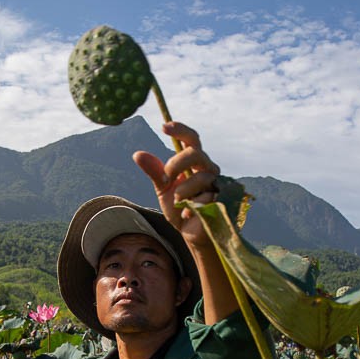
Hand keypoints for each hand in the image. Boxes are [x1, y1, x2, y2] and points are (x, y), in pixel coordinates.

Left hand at [133, 122, 219, 250]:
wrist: (189, 231)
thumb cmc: (178, 207)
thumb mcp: (162, 188)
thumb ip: (154, 171)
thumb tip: (138, 154)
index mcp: (194, 161)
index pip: (191, 139)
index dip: (180, 130)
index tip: (164, 127)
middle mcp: (208, 168)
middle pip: (195, 153)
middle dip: (176, 165)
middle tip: (166, 179)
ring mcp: (216, 183)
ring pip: (200, 177)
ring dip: (182, 191)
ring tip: (178, 202)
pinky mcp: (220, 200)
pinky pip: (203, 199)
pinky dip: (189, 208)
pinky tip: (187, 213)